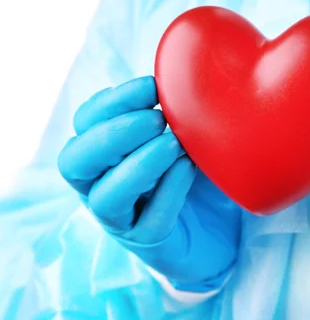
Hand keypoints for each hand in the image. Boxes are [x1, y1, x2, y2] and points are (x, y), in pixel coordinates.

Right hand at [58, 76, 240, 291]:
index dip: (112, 102)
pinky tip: (189, 168)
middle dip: (113, 133)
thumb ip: (175, 112)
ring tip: (175, 144)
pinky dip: (169, 189)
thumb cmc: (199, 176)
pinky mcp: (150, 243)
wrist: (223, 230)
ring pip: (104, 196)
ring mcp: (123, 219)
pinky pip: (148, 221)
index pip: (86, 122)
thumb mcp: (188, 137)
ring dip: (139, 164)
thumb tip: (185, 76)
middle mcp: (101, 186)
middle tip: (157, 119)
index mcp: (104, 154)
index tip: (151, 86)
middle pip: (75, 161)